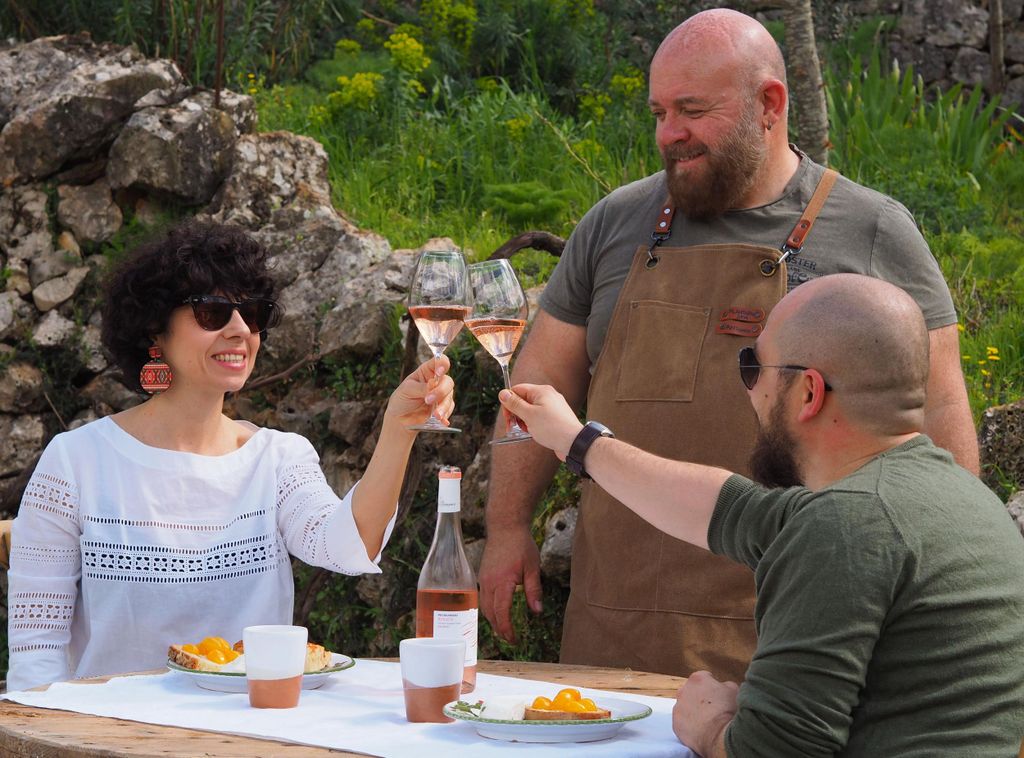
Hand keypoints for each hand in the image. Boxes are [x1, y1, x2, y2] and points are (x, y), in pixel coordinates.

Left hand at [385, 355, 454, 427]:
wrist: (401, 420)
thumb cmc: (402, 400)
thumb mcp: (407, 391)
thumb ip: (420, 387)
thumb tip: (432, 385)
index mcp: (427, 371)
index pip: (439, 361)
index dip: (442, 363)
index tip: (439, 371)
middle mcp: (436, 381)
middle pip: (447, 381)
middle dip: (440, 391)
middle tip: (428, 400)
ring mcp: (441, 394)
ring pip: (449, 396)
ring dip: (443, 406)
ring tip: (435, 416)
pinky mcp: (444, 406)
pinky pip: (449, 408)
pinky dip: (445, 414)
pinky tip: (440, 420)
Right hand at [478, 527, 542, 643]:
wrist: (505, 526)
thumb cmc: (520, 545)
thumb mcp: (532, 567)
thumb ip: (534, 590)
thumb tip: (537, 611)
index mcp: (502, 582)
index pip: (501, 613)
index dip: (507, 629)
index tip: (514, 640)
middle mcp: (489, 583)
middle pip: (490, 614)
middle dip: (499, 629)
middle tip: (510, 640)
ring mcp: (483, 579)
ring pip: (484, 607)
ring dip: (493, 621)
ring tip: (503, 630)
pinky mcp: (482, 576)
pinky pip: (483, 598)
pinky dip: (489, 609)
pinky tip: (497, 612)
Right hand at [497, 384, 582, 460]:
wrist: (574, 442)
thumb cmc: (552, 428)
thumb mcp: (529, 415)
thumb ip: (514, 404)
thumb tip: (503, 393)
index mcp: (541, 391)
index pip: (517, 390)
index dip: (509, 403)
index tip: (508, 418)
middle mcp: (548, 395)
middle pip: (523, 400)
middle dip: (516, 413)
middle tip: (513, 427)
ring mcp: (553, 406)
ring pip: (530, 410)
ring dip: (524, 420)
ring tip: (527, 430)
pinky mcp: (556, 417)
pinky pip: (539, 416)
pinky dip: (533, 424)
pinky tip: (535, 432)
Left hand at [673, 671, 737, 756]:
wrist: (721, 736)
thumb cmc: (728, 711)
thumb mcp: (734, 690)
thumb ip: (725, 684)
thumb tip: (724, 687)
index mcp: (697, 679)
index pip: (705, 678)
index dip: (713, 686)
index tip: (719, 695)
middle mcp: (683, 690)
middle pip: (692, 691)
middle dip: (700, 698)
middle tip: (713, 708)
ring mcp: (678, 708)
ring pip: (685, 707)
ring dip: (693, 711)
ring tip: (707, 721)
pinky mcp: (676, 725)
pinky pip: (682, 723)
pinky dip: (689, 725)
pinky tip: (700, 730)